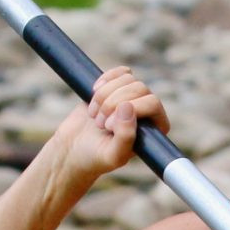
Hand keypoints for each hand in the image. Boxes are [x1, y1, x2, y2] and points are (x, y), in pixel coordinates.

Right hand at [54, 66, 167, 192]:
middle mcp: (148, 111)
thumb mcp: (112, 155)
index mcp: (156, 128)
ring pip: (127, 79)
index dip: (129, 108)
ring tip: (96, 116)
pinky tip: (94, 94)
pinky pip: (120, 72)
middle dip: (113, 103)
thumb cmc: (96, 157)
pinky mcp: (118, 87)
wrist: (74, 148)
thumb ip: (125, 137)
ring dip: (104, 96)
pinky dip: (104, 81)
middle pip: (139, 88)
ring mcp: (133, 97)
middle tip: (100, 124)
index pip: (152, 103)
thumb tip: (128, 106)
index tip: (109, 125)